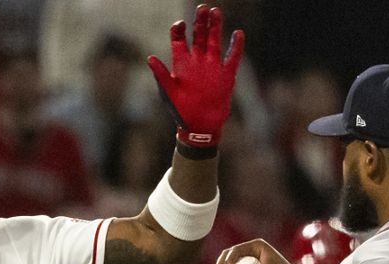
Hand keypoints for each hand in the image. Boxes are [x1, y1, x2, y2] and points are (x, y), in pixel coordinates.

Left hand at [147, 5, 244, 148]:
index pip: (179, 40)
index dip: (179, 30)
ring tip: (216, 11)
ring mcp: (212, 66)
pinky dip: (235, 46)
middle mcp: (197, 61)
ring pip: (214, 41)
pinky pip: (232, 57)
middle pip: (198, 35)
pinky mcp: (226, 75)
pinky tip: (238, 34)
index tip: (181, 24)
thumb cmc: (181, 111)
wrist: (200, 126)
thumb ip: (161, 75)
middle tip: (202, 7)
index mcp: (181, 63)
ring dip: (215, 27)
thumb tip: (150, 57)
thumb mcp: (168, 93)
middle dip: (200, 21)